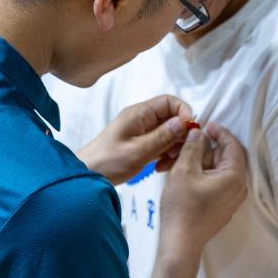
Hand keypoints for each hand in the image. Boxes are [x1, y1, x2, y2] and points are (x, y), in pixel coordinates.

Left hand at [76, 95, 192, 185]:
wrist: (87, 176)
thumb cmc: (105, 162)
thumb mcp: (137, 151)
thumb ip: (162, 137)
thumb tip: (183, 123)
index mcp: (139, 114)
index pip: (170, 102)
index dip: (184, 112)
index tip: (190, 129)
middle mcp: (143, 120)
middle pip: (173, 118)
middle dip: (180, 135)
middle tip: (178, 151)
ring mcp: (143, 132)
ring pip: (170, 134)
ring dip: (174, 148)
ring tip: (167, 162)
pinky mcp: (143, 145)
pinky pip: (163, 145)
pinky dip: (166, 155)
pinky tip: (159, 167)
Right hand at [159, 122, 247, 255]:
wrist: (180, 243)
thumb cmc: (182, 207)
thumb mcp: (184, 170)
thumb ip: (193, 147)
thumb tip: (198, 133)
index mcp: (234, 176)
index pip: (232, 145)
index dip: (219, 132)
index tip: (205, 125)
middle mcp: (238, 188)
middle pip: (226, 157)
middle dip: (207, 148)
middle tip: (188, 142)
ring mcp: (231, 199)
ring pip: (219, 171)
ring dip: (202, 161)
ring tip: (181, 158)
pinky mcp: (222, 207)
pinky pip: (216, 184)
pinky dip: (203, 174)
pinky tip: (185, 174)